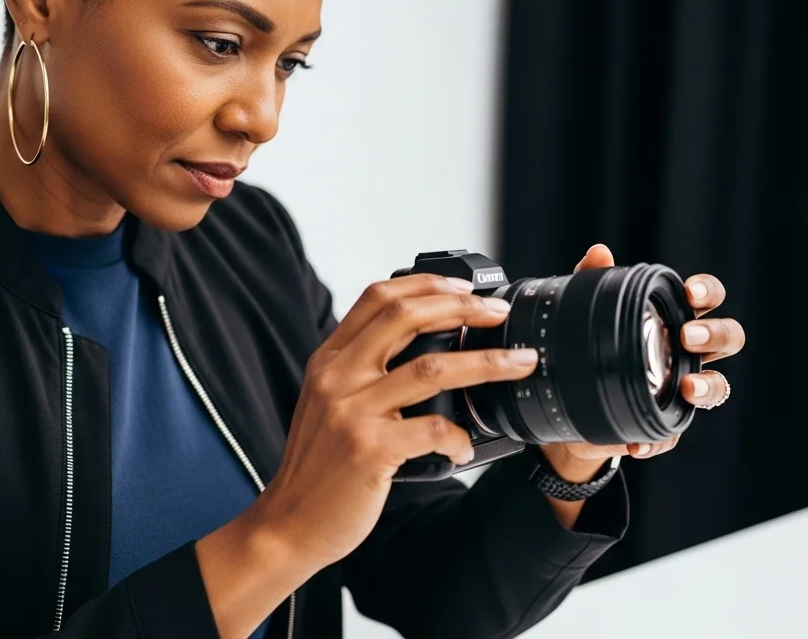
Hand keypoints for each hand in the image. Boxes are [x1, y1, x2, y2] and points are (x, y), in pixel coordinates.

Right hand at [248, 273, 539, 566]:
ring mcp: (352, 412)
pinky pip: (431, 430)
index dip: (427, 284)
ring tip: (518, 363)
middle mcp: (337, 378)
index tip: (466, 289)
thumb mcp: (328, 403)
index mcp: (329, 361)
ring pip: (432, 368)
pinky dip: (458, 437)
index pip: (378, 297)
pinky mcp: (368, 450)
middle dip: (463, 308)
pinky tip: (466, 447)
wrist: (289, 523)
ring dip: (486, 363)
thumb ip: (361, 371)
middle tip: (499, 313)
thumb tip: (420, 344)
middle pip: (406, 316)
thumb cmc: (318, 467)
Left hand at [540, 244, 745, 484]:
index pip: (707, 299)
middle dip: (716, 334)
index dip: (707, 292)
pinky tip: (637, 442)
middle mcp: (691, 352)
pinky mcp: (667, 424)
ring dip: (707, 387)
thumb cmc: (598, 345)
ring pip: (719, 387)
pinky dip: (658, 440)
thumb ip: (594, 281)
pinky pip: (673, 435)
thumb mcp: (589, 312)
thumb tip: (599, 253)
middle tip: (688, 336)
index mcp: (678, 318)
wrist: (574, 403)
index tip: (690, 293)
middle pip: (729, 338)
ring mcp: (684, 388)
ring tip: (687, 389)